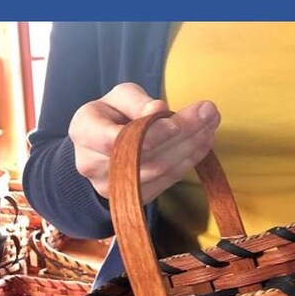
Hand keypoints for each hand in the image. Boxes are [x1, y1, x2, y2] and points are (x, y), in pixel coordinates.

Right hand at [67, 82, 220, 203]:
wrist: (100, 150)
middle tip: (209, 113)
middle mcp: (93, 165)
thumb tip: (159, 110)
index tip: (177, 122)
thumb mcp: (118, 97)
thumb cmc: (111, 116)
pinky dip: (190, 161)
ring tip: (211, 124)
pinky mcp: (134, 197)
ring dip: (192, 147)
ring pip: (160, 170)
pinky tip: (204, 143)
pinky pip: (168, 181)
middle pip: (146, 156)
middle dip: (183, 134)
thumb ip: (136, 101)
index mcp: (83, 132)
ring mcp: (113, 187)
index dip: (149, 133)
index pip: (116, 139)